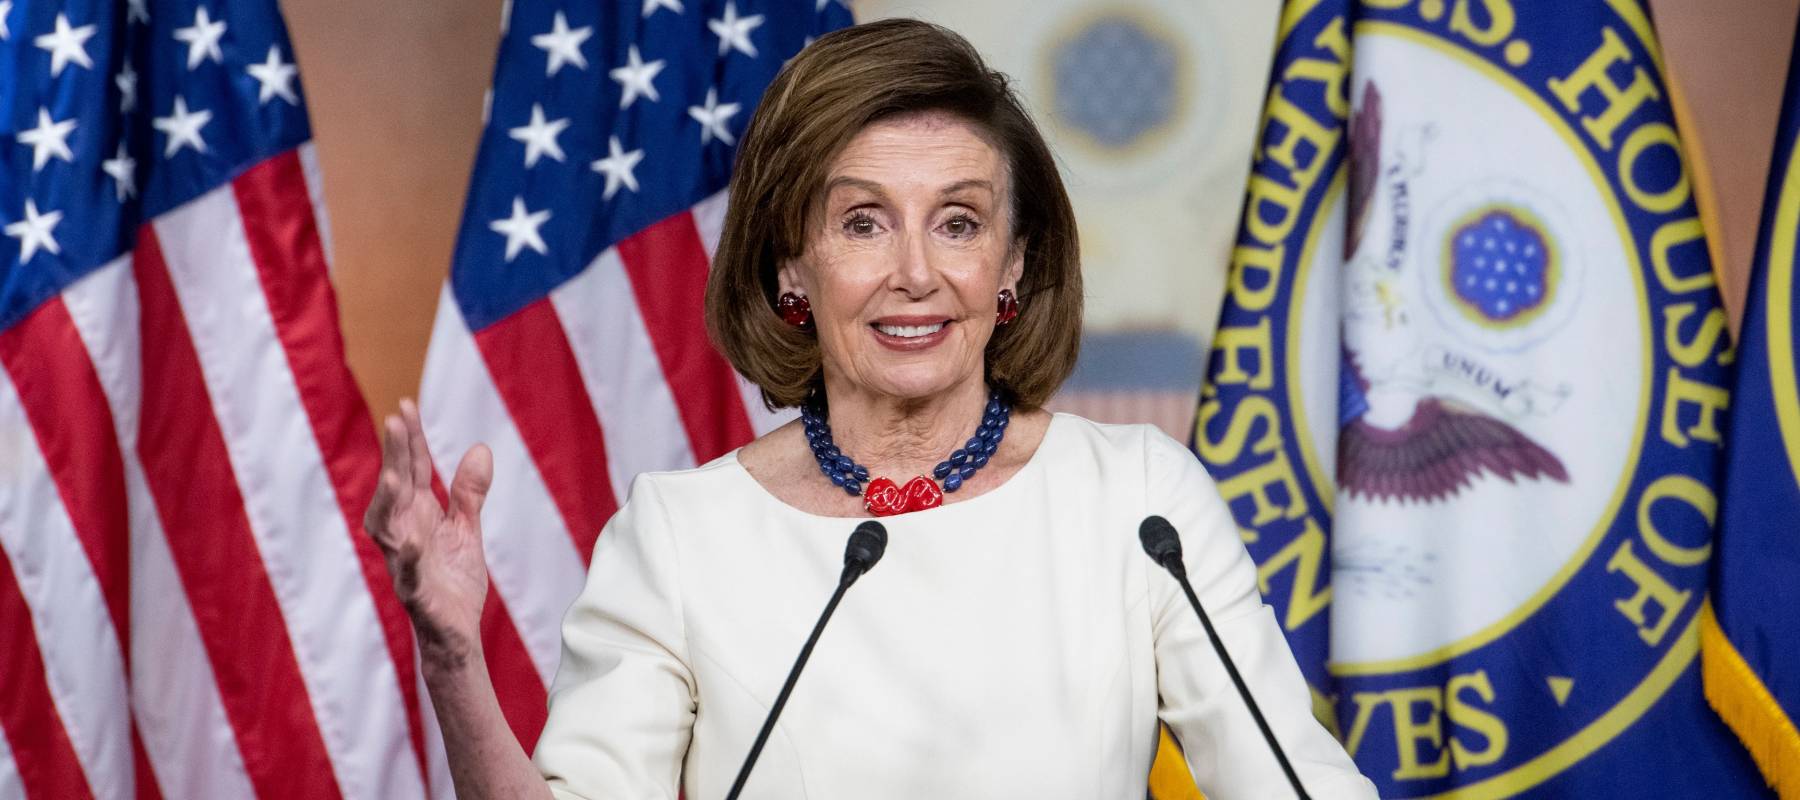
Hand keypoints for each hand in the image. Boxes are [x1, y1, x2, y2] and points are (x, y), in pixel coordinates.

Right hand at [364, 399, 492, 669]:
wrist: (457, 634)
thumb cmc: (453, 581)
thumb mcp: (467, 529)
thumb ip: (469, 492)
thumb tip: (481, 448)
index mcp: (417, 516)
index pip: (412, 470)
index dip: (410, 440)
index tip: (406, 405)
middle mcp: (404, 533)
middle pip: (397, 489)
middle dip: (395, 456)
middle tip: (396, 421)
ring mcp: (406, 562)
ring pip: (387, 528)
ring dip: (389, 501)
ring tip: (394, 476)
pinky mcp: (415, 592)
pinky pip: (407, 573)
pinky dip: (408, 556)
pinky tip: (412, 539)